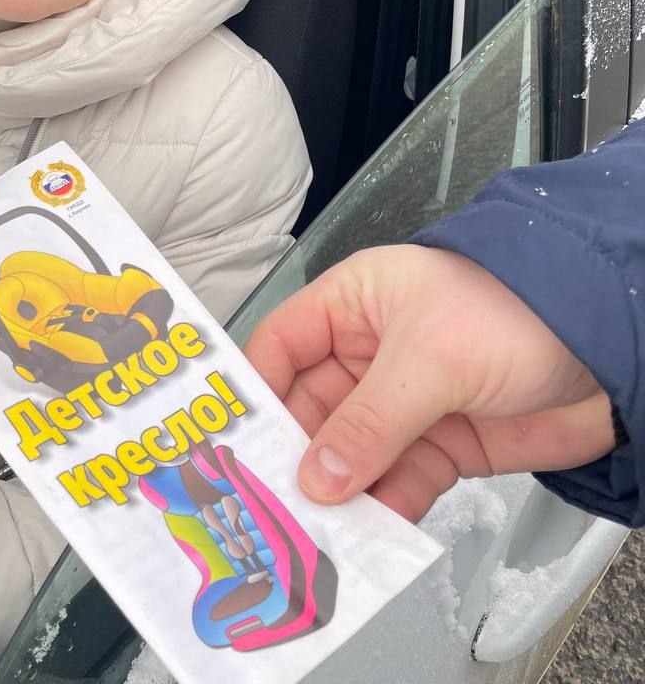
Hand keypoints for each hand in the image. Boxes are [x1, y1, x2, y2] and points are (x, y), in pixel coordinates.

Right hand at [242, 245, 615, 521]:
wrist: (615, 346)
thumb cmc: (519, 310)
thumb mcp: (429, 359)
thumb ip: (368, 423)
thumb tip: (317, 476)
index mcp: (352, 307)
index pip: (279, 348)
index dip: (253, 393)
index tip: (232, 443)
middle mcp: (368, 354)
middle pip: (307, 412)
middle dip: (292, 458)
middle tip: (271, 501)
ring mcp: (403, 403)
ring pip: (347, 456)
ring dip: (335, 493)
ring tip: (315, 528)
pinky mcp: (439, 444)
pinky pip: (394, 482)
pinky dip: (381, 509)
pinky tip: (370, 531)